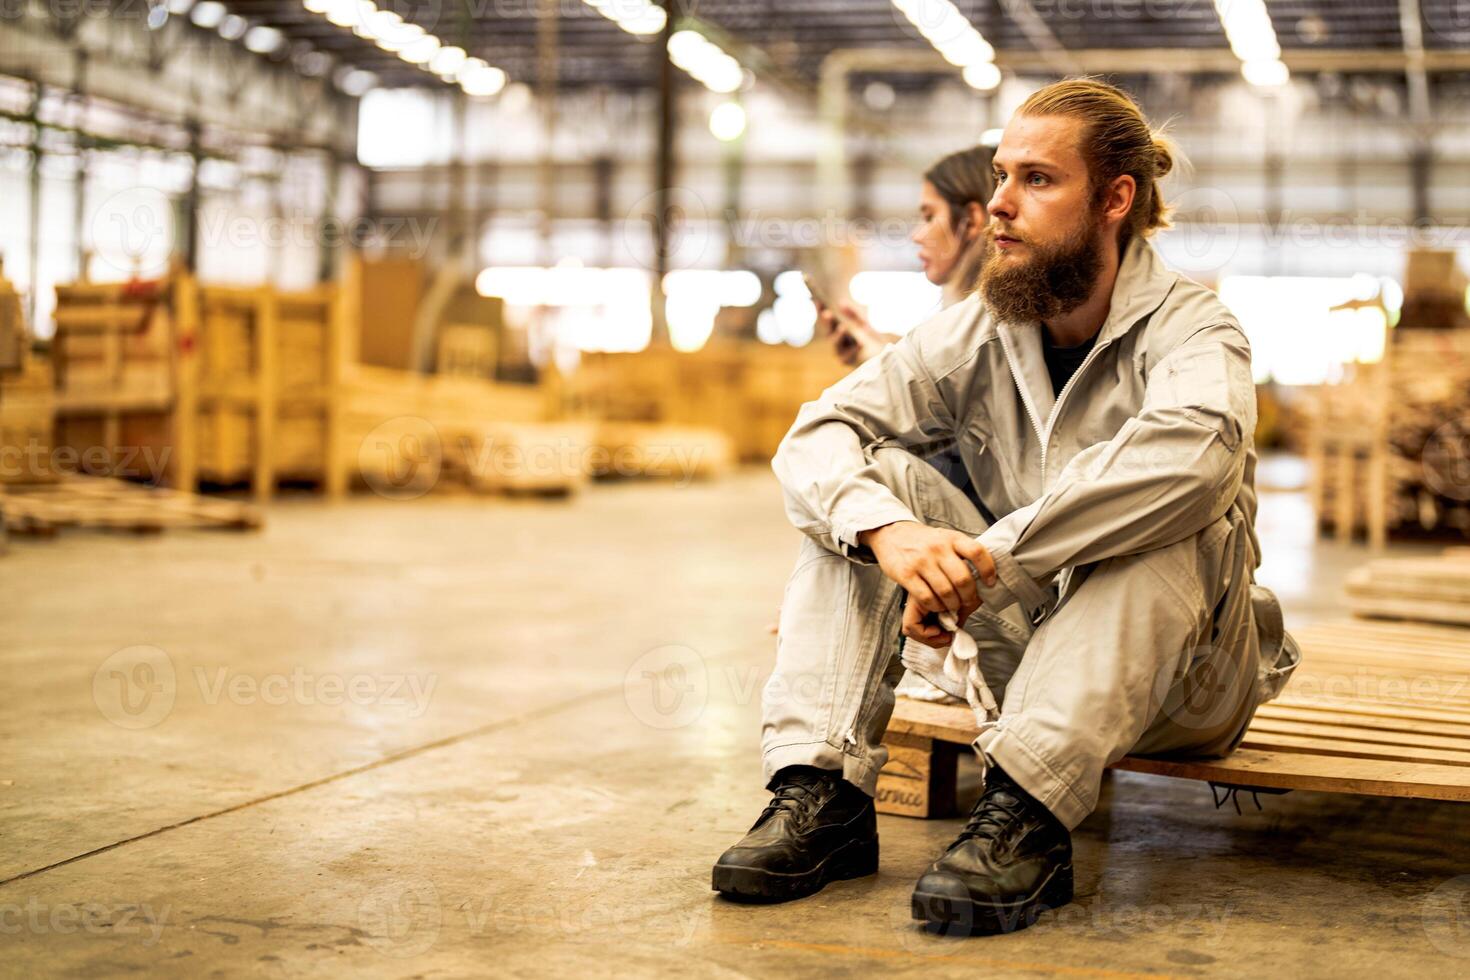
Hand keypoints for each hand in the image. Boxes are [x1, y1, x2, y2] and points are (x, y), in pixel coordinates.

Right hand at [815, 299, 889, 366]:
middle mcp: (835, 340)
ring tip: (843, 327)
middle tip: (827, 314)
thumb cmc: (870, 338)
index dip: (820, 310)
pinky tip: (860, 343)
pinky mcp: (849, 361)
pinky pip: (848, 356)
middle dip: (827, 322)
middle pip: (828, 331)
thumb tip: (840, 303)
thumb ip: (853, 313)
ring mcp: (840, 351)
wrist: (881, 356)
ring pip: (836, 343)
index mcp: (836, 329)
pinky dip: (854, 349)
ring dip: (838, 335)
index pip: (826, 319)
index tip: (818, 301)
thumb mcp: (863, 322)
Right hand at [858, 521, 996, 647]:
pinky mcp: (906, 574)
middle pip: (962, 579)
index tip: (990, 583)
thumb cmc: (924, 540)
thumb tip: (985, 574)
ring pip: (946, 592)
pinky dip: (936, 607)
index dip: (988, 570)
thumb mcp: (946, 537)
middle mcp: (938, 548)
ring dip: (953, 605)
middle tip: (968, 602)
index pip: (977, 552)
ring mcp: (921, 561)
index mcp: (952, 538)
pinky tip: (937, 605)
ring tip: (953, 606)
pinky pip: (927, 598)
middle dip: (969, 597)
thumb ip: (962, 552)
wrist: (891, 533)